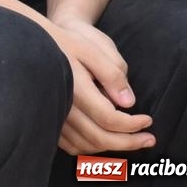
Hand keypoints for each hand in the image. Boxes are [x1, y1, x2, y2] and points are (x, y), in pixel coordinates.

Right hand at [43, 16, 154, 154]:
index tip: (148, 120)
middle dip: (129, 143)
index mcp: (76, 88)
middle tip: (149, 139)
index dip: (133, 125)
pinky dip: (90, 147)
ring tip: (129, 139)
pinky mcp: (49, 118)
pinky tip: (104, 138)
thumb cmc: (70, 41)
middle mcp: (62, 105)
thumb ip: (112, 74)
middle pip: (99, 138)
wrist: (38, 39)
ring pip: (85, 145)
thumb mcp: (94, 48)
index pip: (109, 119)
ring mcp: (53, 114)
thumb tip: (128, 103)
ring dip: (111, 147)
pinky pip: (70, 144)